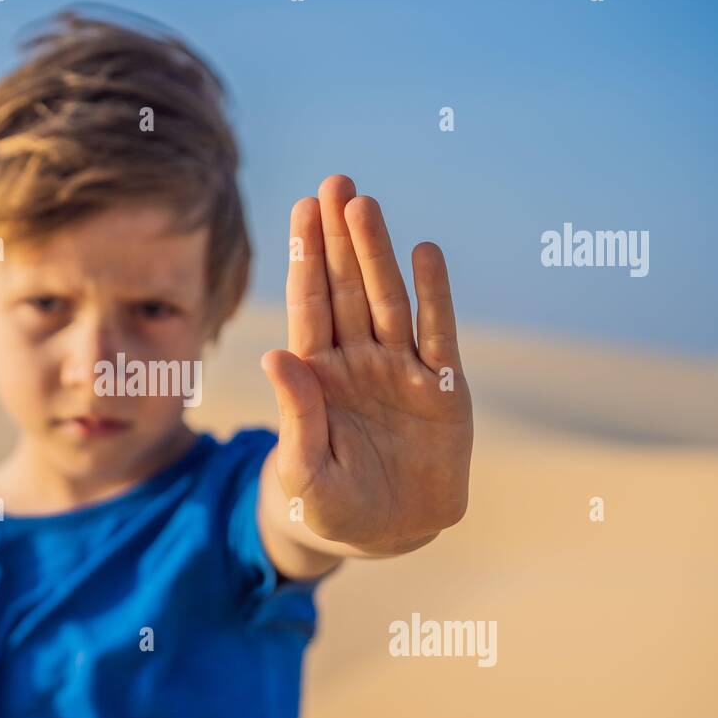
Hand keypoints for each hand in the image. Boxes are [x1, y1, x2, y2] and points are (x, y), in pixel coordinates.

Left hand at [260, 175, 472, 553]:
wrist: (385, 534)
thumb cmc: (329, 506)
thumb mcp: (305, 470)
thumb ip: (296, 415)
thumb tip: (275, 357)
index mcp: (316, 376)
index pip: (309, 306)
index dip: (307, 258)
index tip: (302, 211)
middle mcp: (356, 361)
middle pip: (345, 289)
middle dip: (340, 238)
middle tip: (335, 183)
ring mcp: (399, 370)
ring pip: (387, 300)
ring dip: (377, 254)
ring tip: (365, 205)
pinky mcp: (441, 389)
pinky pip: (437, 334)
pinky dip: (434, 295)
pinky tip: (425, 253)